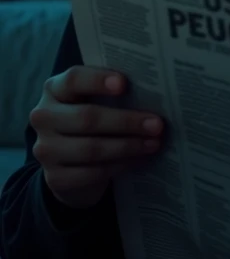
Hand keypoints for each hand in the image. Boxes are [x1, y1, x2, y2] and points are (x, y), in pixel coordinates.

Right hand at [30, 65, 164, 209]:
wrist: (69, 163)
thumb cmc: (90, 120)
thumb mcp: (93, 100)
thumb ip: (112, 92)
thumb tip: (154, 90)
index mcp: (53, 89)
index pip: (72, 80)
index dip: (97, 81)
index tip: (124, 84)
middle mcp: (44, 117)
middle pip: (87, 118)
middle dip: (126, 121)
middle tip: (157, 124)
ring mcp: (46, 150)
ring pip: (92, 148)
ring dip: (128, 146)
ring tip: (154, 142)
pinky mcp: (55, 178)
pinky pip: (93, 172)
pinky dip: (121, 165)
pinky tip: (139, 159)